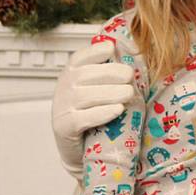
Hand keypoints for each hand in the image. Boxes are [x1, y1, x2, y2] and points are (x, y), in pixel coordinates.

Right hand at [51, 42, 134, 177]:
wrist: (78, 146)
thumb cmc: (92, 111)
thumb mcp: (96, 87)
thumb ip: (108, 72)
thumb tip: (134, 56)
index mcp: (70, 74)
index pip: (79, 58)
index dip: (95, 51)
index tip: (112, 48)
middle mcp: (63, 88)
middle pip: (85, 75)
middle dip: (111, 73)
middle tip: (130, 76)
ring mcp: (62, 108)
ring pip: (85, 96)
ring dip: (111, 93)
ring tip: (129, 94)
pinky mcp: (65, 127)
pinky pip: (83, 118)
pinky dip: (102, 113)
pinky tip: (117, 110)